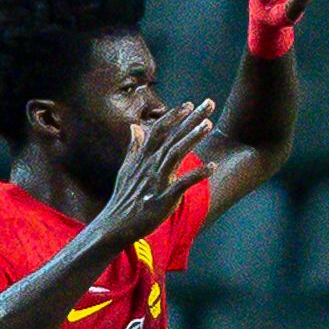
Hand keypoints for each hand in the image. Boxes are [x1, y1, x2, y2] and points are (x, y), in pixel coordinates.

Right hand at [88, 99, 217, 250]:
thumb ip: (134, 148)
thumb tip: (135, 127)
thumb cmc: (125, 198)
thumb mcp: (127, 169)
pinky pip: (182, 183)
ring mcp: (157, 181)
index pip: (159, 131)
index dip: (173, 116)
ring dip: (192, 138)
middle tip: (209, 103)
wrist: (115, 225)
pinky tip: (212, 166)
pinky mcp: (163, 198)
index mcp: (143, 158)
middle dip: (191, 119)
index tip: (189, 104)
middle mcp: (150, 166)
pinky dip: (197, 174)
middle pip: (172, 137)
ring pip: (176, 154)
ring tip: (208, 124)